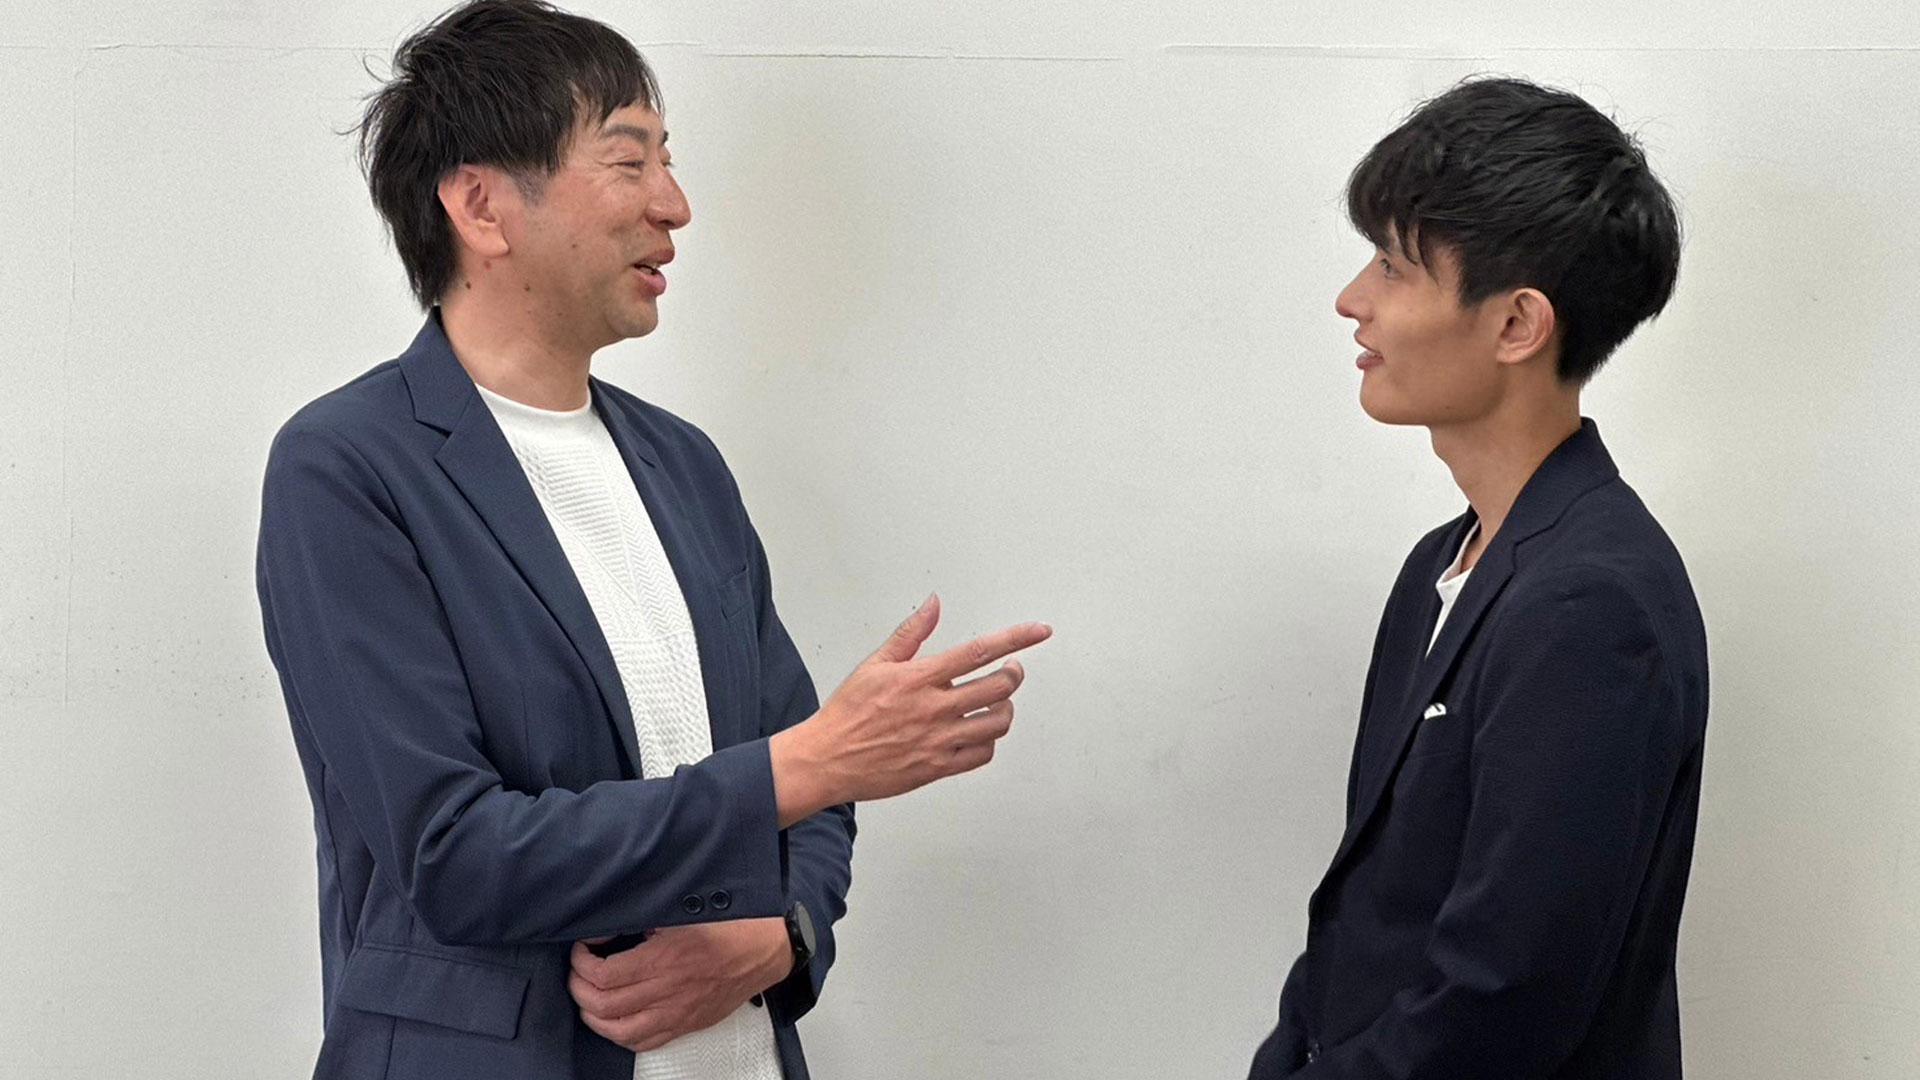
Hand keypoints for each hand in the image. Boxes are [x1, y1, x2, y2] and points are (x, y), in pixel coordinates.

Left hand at [569, 918, 790, 1052]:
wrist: (765, 951)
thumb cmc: (731, 928)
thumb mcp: (683, 911)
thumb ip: (645, 919)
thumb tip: (612, 927)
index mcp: (664, 959)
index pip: (604, 975)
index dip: (582, 964)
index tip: (581, 950)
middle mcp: (667, 991)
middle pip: (603, 1005)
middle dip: (579, 988)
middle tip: (578, 972)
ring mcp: (676, 1013)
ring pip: (619, 1031)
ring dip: (594, 1017)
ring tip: (588, 999)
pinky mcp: (686, 1024)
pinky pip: (644, 1042)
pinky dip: (620, 1035)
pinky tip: (614, 1022)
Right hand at [770, 594, 1050, 822]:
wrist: (827, 759)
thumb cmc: (848, 713)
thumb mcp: (876, 664)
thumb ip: (912, 633)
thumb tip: (933, 604)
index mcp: (920, 678)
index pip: (980, 651)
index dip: (1017, 638)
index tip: (1038, 632)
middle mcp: (935, 709)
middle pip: (999, 687)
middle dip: (1013, 674)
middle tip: (1012, 670)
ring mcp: (939, 740)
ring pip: (997, 723)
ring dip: (1006, 709)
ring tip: (999, 702)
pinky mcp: (938, 767)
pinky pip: (982, 755)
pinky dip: (989, 741)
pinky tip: (980, 733)